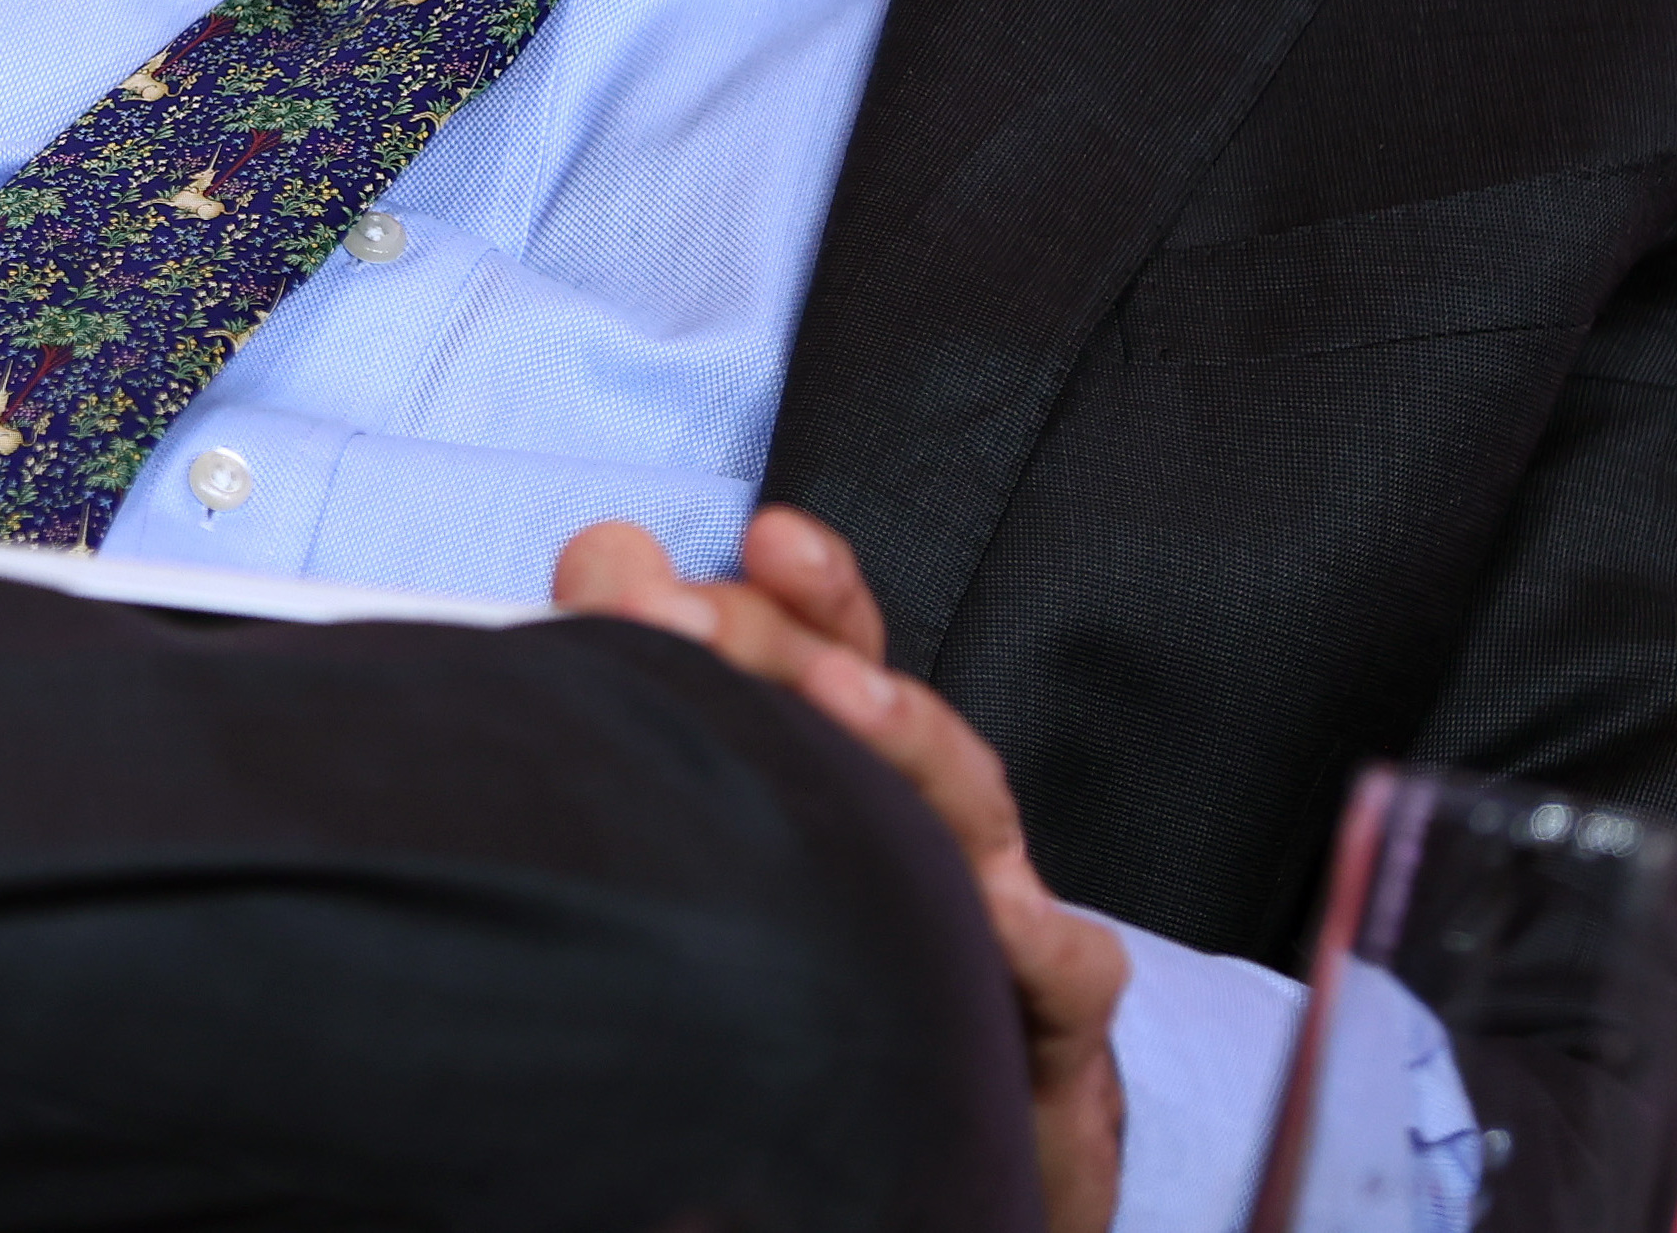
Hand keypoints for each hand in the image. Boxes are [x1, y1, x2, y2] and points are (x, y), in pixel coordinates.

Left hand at [556, 503, 1129, 1232]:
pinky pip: (1071, 972)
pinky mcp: (1054, 1014)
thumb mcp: (752, 795)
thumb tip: (605, 554)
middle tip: (697, 618)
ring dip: (911, 739)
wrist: (951, 1141)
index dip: (797, 586)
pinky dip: (1054, 945)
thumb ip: (673, 665)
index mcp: (853, 752)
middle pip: (882, 697)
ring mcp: (996, 901)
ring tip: (839, 696)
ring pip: (972, 803)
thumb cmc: (838, 944)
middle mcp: (927, 806)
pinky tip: (1011, 923)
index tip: (760, 535)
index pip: (825, 643)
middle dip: (800, 640)